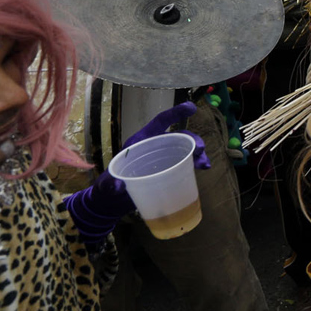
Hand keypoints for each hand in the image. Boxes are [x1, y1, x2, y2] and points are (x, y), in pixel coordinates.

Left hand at [63, 103, 207, 244]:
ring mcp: (163, 159)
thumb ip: (110, 184)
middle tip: (200, 150)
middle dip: (192, 140)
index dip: (175, 113)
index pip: (160, 122)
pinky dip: (196, 164)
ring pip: (186, 150)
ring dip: (198, 154)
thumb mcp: (106, 185)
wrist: (113, 203)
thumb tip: (118, 186)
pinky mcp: (168, 171)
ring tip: (204, 164)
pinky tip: (204, 169)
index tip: (191, 108)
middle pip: (178, 136)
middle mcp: (155, 146)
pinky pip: (186, 163)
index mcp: (141, 141)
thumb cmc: (108, 188)